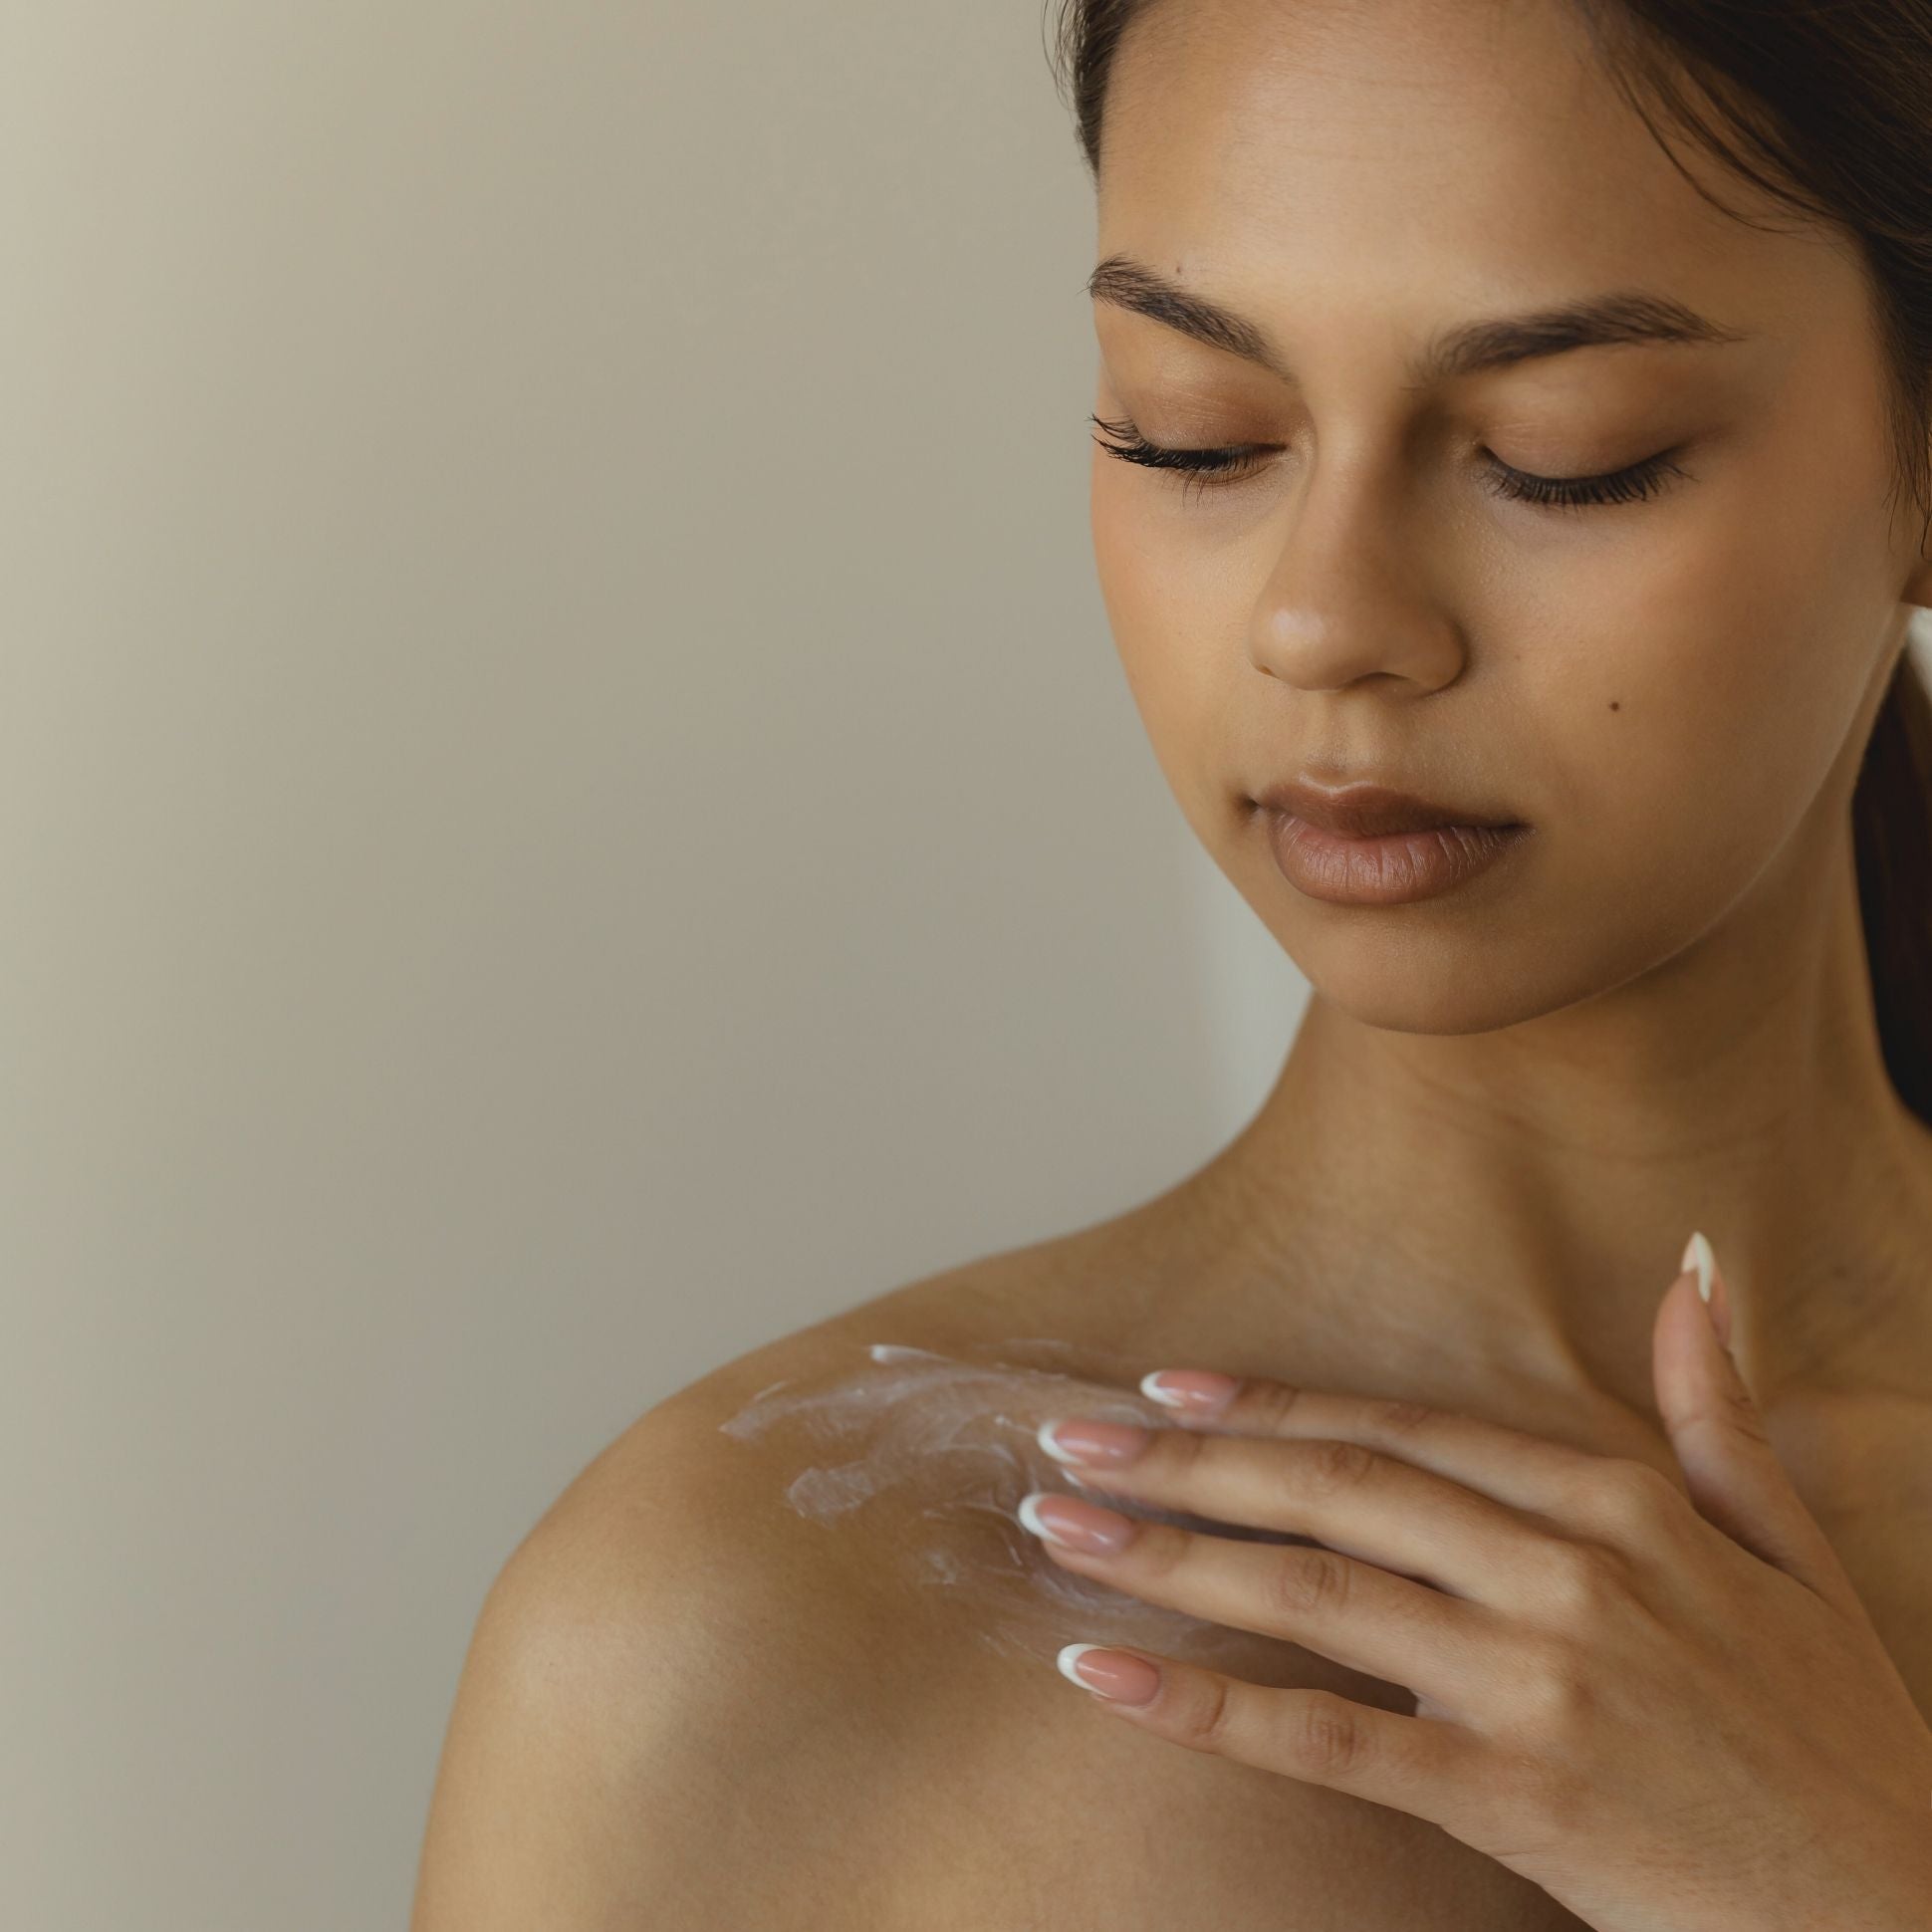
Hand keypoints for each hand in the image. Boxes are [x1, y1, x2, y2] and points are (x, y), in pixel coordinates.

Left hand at [1016, 1237, 1931, 1931]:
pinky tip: (1105, 1672)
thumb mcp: (1792, 1547)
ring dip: (1169, 1554)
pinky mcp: (1524, 1795)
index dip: (1277, 1406)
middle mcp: (1570, 1569)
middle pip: (1338, 1490)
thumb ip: (1720, 1409)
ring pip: (1315, 1592)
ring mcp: (1543, 1679)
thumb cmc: (1839, 1734)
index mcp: (1622, 1503)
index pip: (1408, 1430)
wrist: (1908, 1914)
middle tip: (1066, 1437)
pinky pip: (1330, 1739)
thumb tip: (1699, 1267)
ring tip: (1058, 1527)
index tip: (1169, 1388)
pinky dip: (1205, 1704)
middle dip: (1187, 1462)